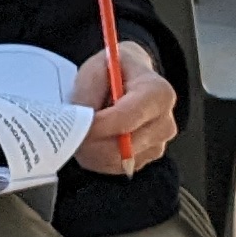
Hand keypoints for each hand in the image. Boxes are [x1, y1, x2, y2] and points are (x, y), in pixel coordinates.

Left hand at [69, 39, 176, 176]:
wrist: (127, 79)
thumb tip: (82, 120)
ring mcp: (158, 144)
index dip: (98, 125)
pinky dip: (98, 158)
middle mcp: (165, 123)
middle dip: (92, 141)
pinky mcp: (145, 159)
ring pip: (117, 160)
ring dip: (92, 151)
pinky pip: (116, 168)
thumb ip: (89, 93)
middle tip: (71, 130)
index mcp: (159, 94)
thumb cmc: (113, 72)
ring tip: (81, 132)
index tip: (76, 122)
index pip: (127, 118)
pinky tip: (93, 140)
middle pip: (124, 146)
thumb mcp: (96, 68)